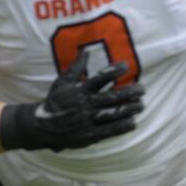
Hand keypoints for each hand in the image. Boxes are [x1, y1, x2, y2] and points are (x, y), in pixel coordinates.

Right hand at [0, 51, 144, 150]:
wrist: (43, 125)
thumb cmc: (55, 101)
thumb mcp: (63, 82)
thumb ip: (77, 67)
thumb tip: (86, 50)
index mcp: (79, 90)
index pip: (99, 78)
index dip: (113, 71)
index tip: (126, 66)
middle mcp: (85, 105)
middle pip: (111, 97)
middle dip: (129, 92)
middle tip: (142, 89)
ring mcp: (89, 120)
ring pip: (113, 114)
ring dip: (129, 109)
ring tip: (141, 105)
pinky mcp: (90, 134)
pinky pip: (110, 130)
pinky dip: (122, 126)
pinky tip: (133, 122)